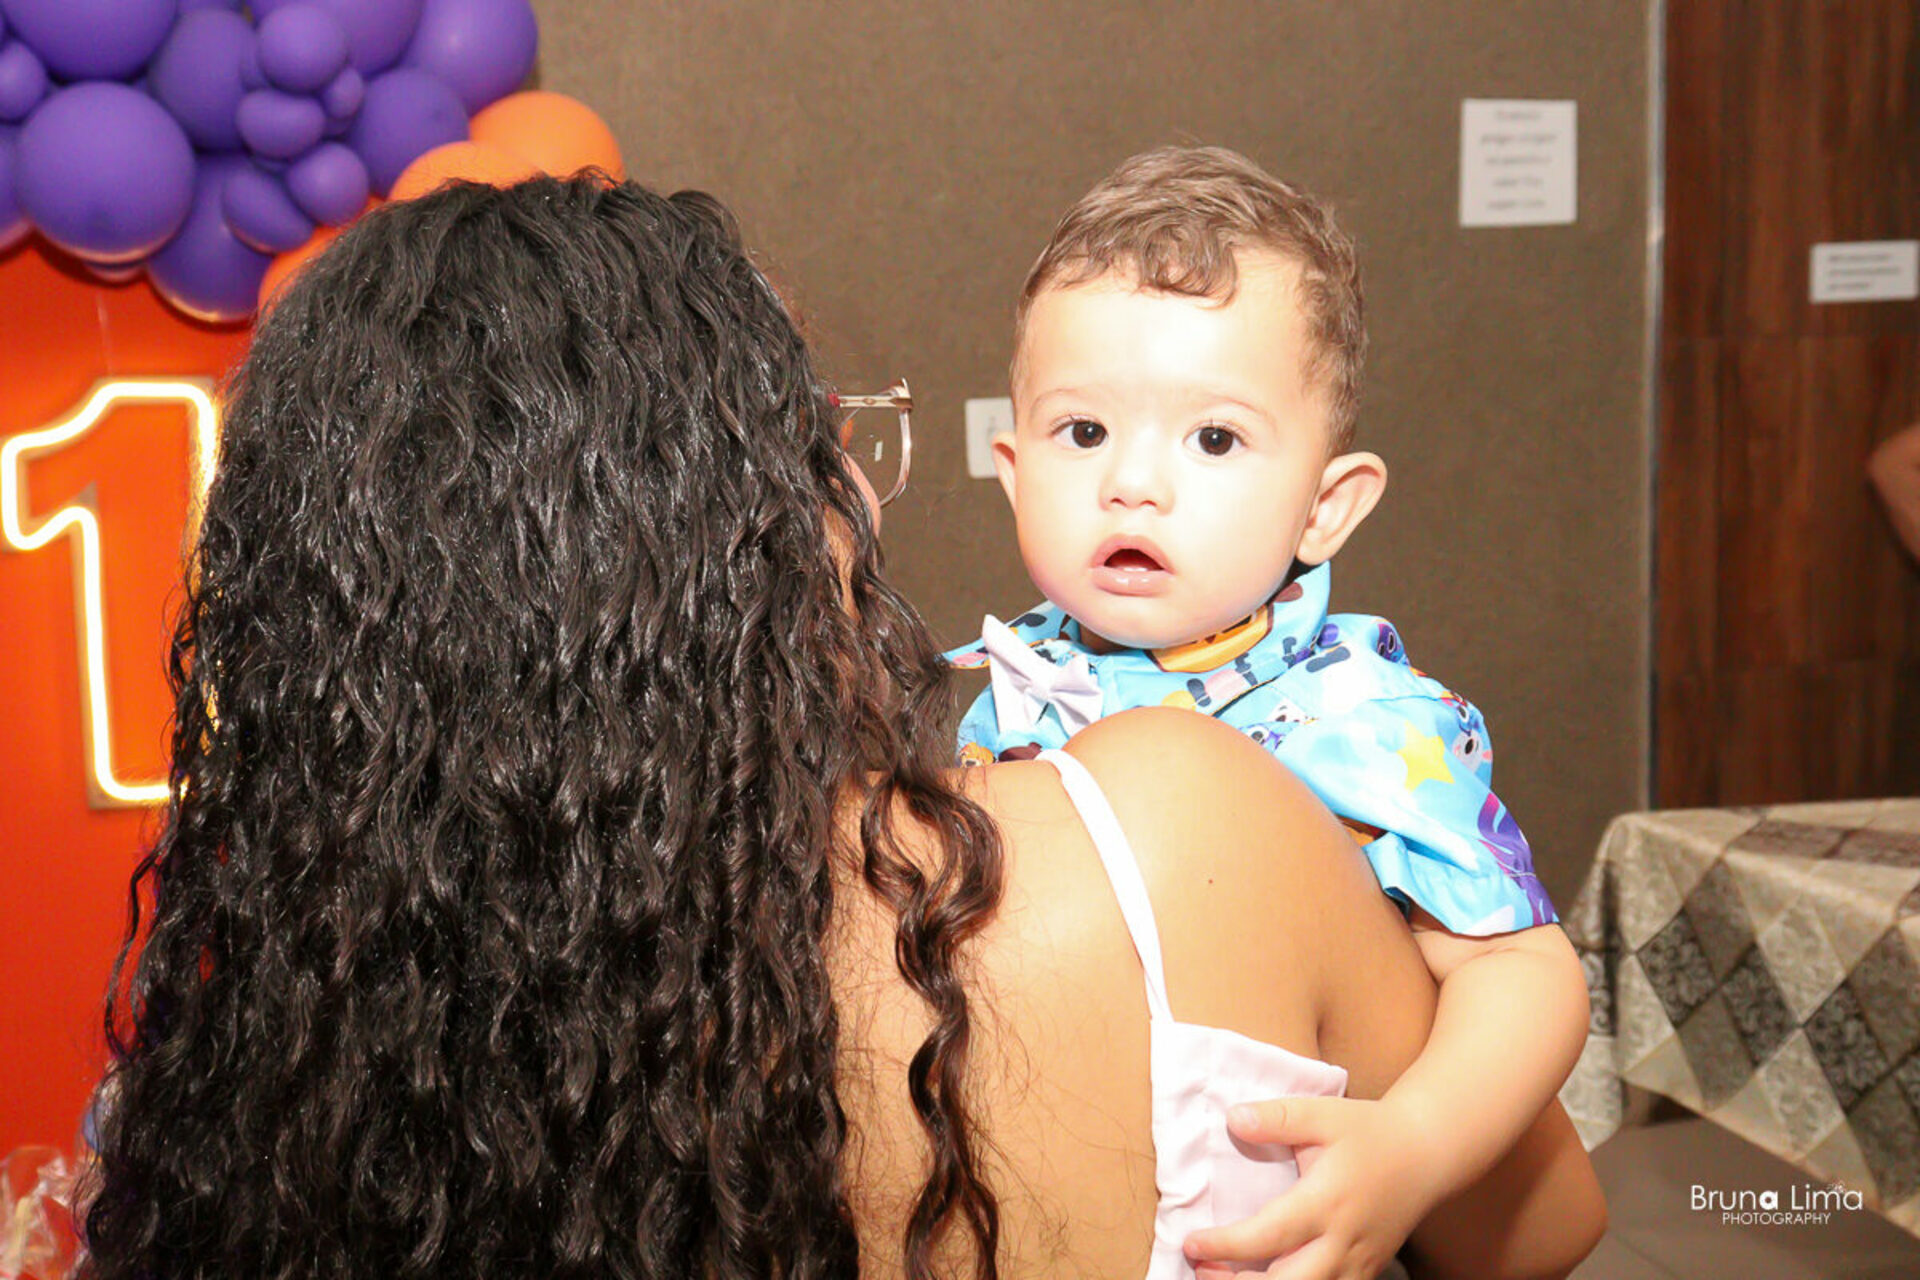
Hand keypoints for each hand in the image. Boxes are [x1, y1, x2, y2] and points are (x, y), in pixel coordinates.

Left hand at [1183, 1096, 1448, 1278]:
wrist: (1426, 1153)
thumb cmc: (1368, 1131)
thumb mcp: (1322, 1114)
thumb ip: (1277, 1117)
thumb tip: (1233, 1119)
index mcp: (1327, 1202)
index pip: (1268, 1236)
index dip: (1226, 1246)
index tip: (1192, 1243)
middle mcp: (1342, 1242)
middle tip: (1200, 1270)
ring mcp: (1357, 1264)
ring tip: (1224, 1278)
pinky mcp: (1366, 1272)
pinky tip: (1265, 1278)